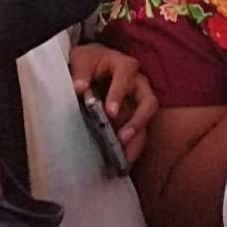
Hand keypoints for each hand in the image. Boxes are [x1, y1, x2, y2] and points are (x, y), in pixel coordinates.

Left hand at [69, 44, 158, 164]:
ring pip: (147, 122)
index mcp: (125, 66)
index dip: (119, 94)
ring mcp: (138, 102)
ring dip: (136, 141)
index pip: (126, 77)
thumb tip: (78, 88)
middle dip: (138, 121)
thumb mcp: (81, 60)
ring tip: (123, 161)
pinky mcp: (133, 117)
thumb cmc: (89, 60)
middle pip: (148, 102)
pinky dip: (130, 150)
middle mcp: (138, 84)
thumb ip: (80, 73)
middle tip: (123, 138)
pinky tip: (119, 166)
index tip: (110, 112)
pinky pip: (138, 134)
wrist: (93, 65)